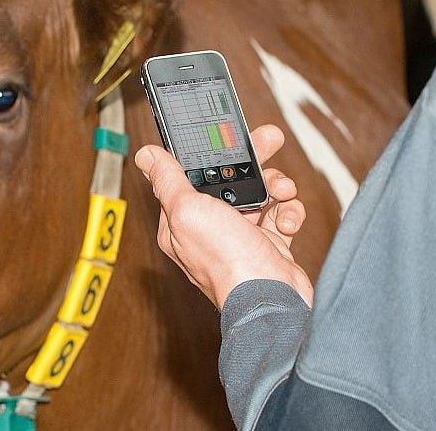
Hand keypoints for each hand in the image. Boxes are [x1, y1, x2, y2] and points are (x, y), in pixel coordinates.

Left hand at [134, 124, 312, 309]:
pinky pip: (280, 216)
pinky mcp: (267, 246)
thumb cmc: (227, 262)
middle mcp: (208, 228)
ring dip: (275, 186)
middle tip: (269, 140)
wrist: (271, 301)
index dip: (210, 153)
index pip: (190, 175)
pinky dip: (289, 213)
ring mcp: (238, 237)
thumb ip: (168, 180)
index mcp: (180, 220)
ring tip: (282, 190)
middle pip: (228, 180)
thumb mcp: (187, 211)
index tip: (226, 134)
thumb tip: (146, 156)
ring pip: (258, 194)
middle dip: (252, 159)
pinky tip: (287, 221)